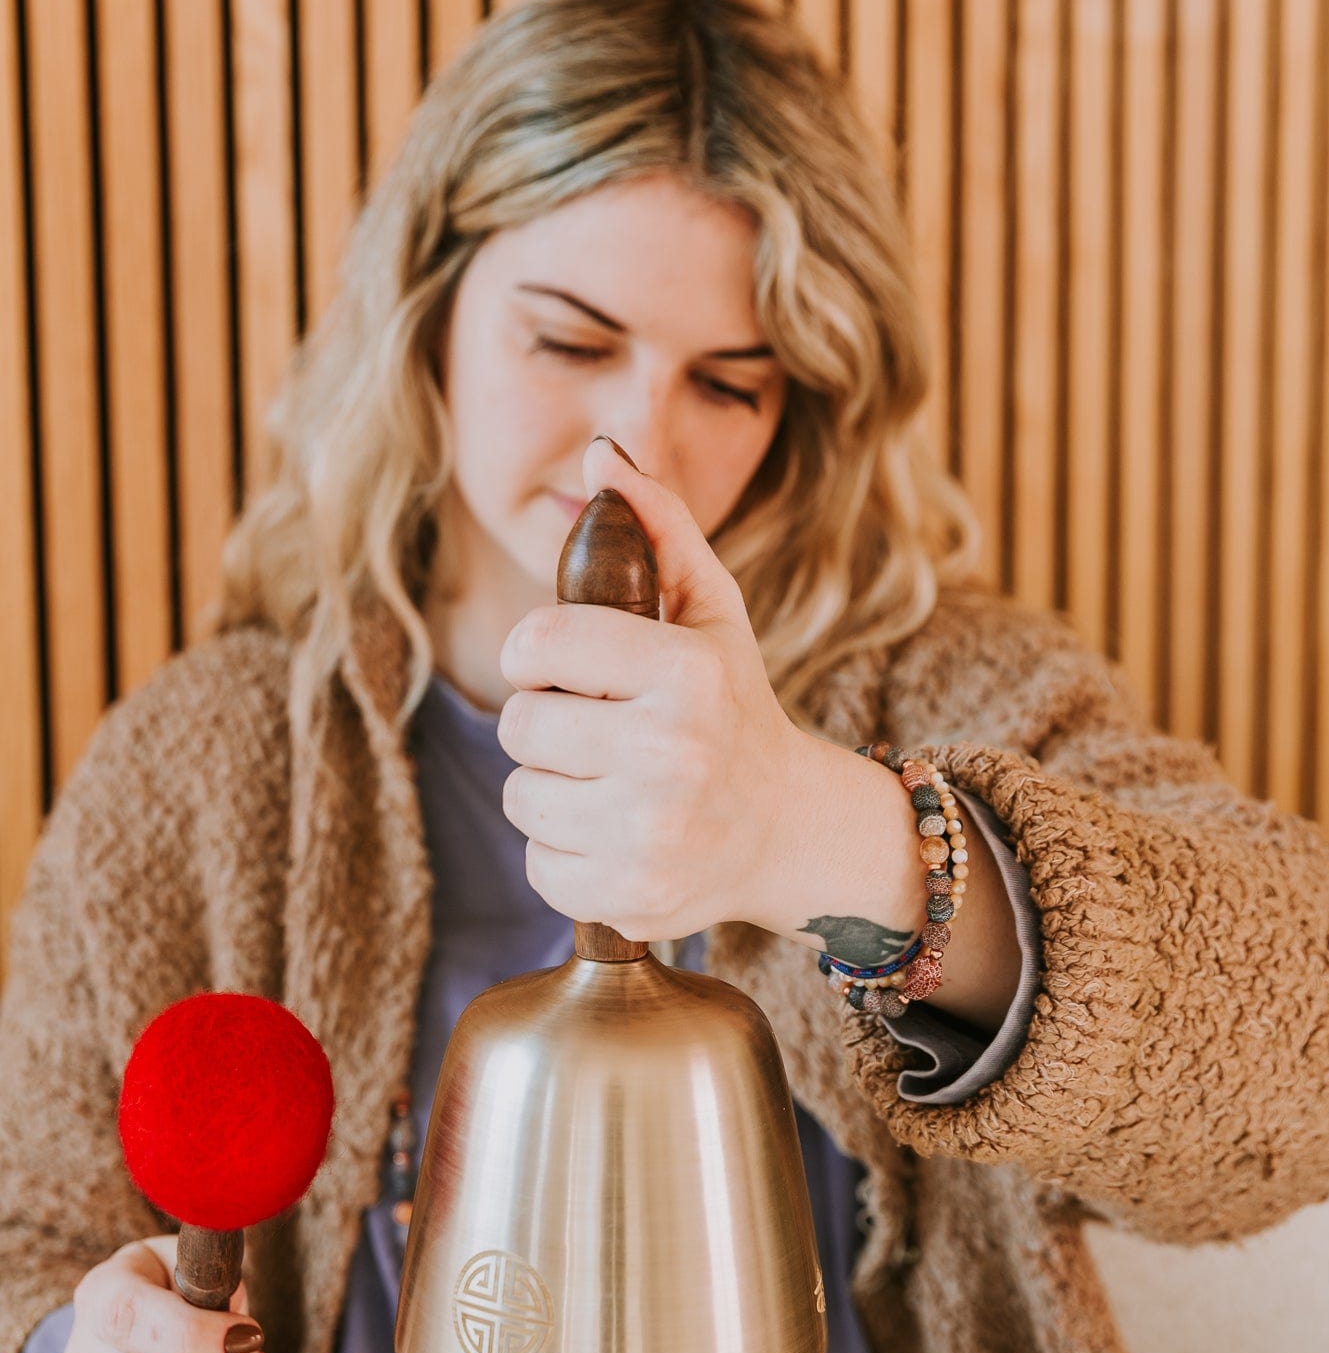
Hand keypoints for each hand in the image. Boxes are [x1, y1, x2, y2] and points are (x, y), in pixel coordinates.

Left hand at [497, 437, 805, 941]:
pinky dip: (563, 854)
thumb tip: (602, 454)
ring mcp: (651, 834)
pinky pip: (537, 865)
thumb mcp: (710, 611)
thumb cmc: (732, 707)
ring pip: (520, 798)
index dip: (535, 656)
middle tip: (597, 732)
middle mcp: (671, 754)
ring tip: (609, 783)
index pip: (538, 645)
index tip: (560, 667)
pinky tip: (614, 835)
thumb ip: (659, 528)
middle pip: (518, 727)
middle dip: (545, 726)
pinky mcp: (632, 898)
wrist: (786, 830)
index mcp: (687, 673)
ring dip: (550, 790)